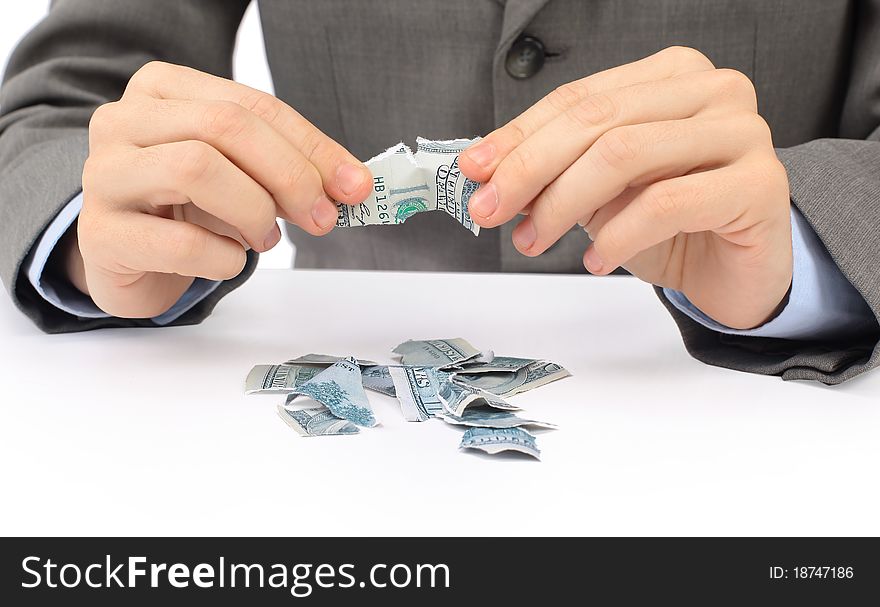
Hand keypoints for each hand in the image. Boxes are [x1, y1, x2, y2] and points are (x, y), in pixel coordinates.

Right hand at [75, 62, 371, 317]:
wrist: (125, 256)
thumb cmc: (185, 207)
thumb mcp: (240, 175)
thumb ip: (289, 171)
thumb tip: (352, 184)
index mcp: (164, 90)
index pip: (252, 105)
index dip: (312, 147)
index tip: (354, 186)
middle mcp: (124, 120)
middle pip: (225, 127)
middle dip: (290, 175)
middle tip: (320, 218)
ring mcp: (104, 174)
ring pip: (196, 168)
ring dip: (253, 210)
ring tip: (265, 238)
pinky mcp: (101, 233)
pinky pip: (179, 241)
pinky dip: (224, 257)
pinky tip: (230, 261)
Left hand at [460, 46, 791, 329]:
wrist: (736, 273)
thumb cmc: (671, 227)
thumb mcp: (600, 193)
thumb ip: (555, 173)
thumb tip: (489, 176)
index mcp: (671, 77)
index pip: (580, 97)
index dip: (519, 135)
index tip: (474, 170)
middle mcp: (711, 91)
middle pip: (597, 120)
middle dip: (530, 169)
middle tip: (490, 209)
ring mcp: (742, 132)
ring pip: (625, 154)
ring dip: (563, 204)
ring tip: (534, 240)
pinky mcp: (759, 183)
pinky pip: (667, 203)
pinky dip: (617, 236)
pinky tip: (596, 260)